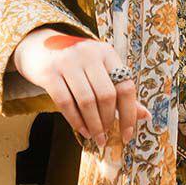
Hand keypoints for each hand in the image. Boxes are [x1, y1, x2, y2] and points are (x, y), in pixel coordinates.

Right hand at [11, 26, 149, 146]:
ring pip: (86, 101)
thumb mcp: (100, 69)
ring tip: (97, 137)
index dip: (129, 113)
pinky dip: (76, 121)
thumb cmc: (77, 63)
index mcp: (107, 53)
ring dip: (94, 125)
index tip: (128, 134)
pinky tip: (83, 131)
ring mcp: (67, 62)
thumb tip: (145, 116)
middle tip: (108, 136)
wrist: (39, 46)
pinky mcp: (49, 73)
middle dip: (109, 121)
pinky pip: (65, 102)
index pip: (125, 86)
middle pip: (106, 95)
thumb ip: (121, 91)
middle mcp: (89, 54)